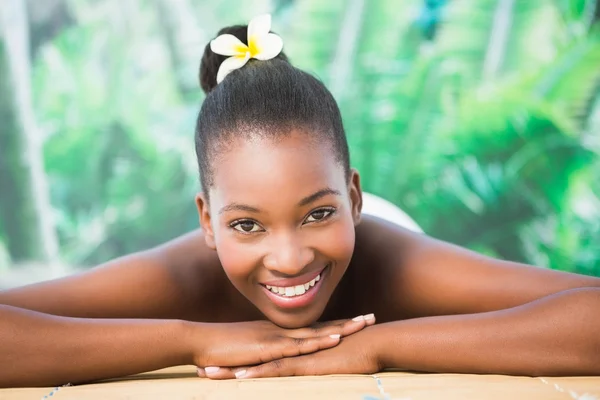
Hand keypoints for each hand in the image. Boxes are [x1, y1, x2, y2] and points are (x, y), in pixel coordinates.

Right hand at [190, 314, 375, 370]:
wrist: (199, 340)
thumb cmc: (221, 347)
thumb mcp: (249, 351)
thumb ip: (265, 353)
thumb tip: (277, 360)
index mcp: (279, 333)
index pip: (313, 328)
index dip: (336, 325)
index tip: (356, 322)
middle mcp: (281, 332)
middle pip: (321, 327)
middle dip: (347, 323)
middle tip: (370, 318)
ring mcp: (275, 338)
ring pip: (313, 334)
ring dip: (337, 330)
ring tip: (360, 326)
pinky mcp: (266, 348)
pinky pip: (294, 345)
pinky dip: (314, 343)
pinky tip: (329, 341)